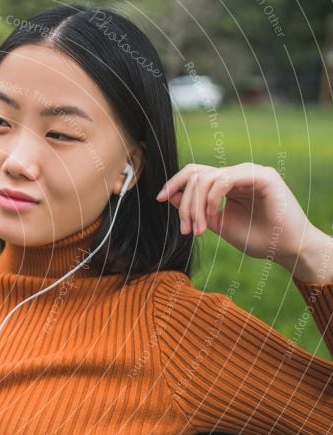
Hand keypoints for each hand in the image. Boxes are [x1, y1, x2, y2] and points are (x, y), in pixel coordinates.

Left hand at [156, 162, 332, 282]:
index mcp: (228, 183)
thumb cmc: (257, 239)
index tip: (159, 199)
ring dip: (195, 206)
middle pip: (196, 175)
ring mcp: (250, 172)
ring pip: (206, 178)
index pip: (195, 173)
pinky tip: (211, 217)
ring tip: (198, 230)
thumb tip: (169, 195)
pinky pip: (224, 179)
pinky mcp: (262, 176)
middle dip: (184, 203)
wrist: (287, 250)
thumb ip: (196, 209)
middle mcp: (237, 174)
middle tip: (185, 229)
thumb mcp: (217, 224)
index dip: (174, 183)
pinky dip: (211, 199)